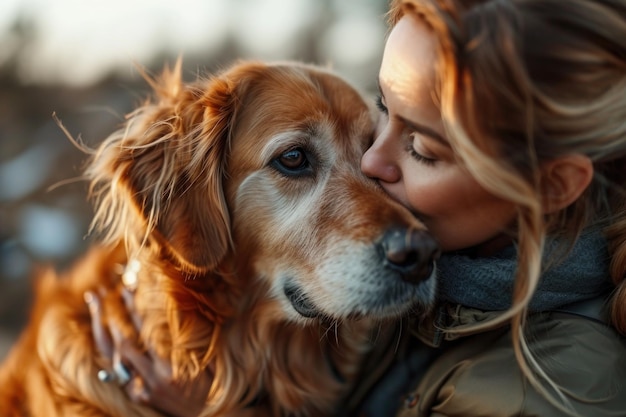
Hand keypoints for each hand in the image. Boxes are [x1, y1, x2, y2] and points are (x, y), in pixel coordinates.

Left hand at [85, 288, 212, 416]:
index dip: (134, 309)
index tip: (126, 289)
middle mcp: (151, 380)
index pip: (144, 333)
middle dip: (107, 317)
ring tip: (97, 310)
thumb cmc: (214, 388)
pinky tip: (108, 337)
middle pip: (121, 345)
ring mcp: (142, 390)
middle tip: (97, 295)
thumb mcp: (209, 363)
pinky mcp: (139, 396)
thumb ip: (192, 341)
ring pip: (114, 359)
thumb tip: (185, 310)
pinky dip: (113, 353)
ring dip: (104, 333)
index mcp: (168, 370)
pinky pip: (120, 373)